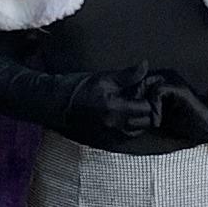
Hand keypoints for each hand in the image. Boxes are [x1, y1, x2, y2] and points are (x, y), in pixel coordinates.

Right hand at [47, 67, 172, 145]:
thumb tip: (145, 65)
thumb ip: (128, 75)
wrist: (59, 104)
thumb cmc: (81, 87)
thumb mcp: (105, 77)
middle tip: (140, 99)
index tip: (144, 91)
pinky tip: (124, 118)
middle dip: (146, 111)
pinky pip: (126, 137)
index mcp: (115, 108)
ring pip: (137, 131)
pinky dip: (129, 128)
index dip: (148, 98)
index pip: (145, 108)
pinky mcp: (106, 141)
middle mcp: (114, 125)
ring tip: (132, 108)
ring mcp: (110, 135)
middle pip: (145, 122)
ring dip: (139, 121)